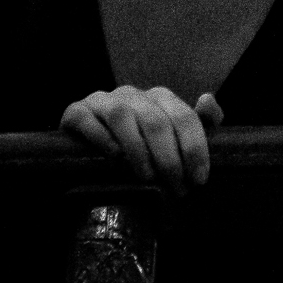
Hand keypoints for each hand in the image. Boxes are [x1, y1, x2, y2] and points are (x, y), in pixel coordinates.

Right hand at [63, 86, 223, 196]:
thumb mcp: (173, 138)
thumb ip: (198, 122)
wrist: (88, 154)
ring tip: (147, 177)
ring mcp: (102, 101)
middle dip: (169, 157)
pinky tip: (114, 158)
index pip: (184, 116)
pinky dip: (102, 138)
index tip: (199, 179)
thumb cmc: (139, 147)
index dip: (195, 148)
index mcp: (160, 97)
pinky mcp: (75, 112)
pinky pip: (87, 119)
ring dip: (138, 149)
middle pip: (156, 120)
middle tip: (175, 187)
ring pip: (122, 116)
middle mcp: (132, 94)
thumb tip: (207, 100)